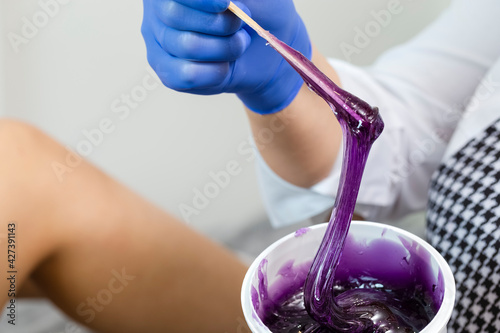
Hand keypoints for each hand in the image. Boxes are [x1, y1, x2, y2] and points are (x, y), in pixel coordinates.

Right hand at [141, 0, 310, 113]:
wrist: (266, 47)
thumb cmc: (258, 11)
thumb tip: (221, 0)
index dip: (200, 0)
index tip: (225, 3)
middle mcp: (158, 13)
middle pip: (175, 15)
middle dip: (219, 23)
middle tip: (240, 25)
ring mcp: (160, 45)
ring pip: (187, 45)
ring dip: (225, 47)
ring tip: (239, 43)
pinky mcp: (169, 74)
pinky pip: (187, 75)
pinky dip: (216, 71)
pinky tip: (226, 65)